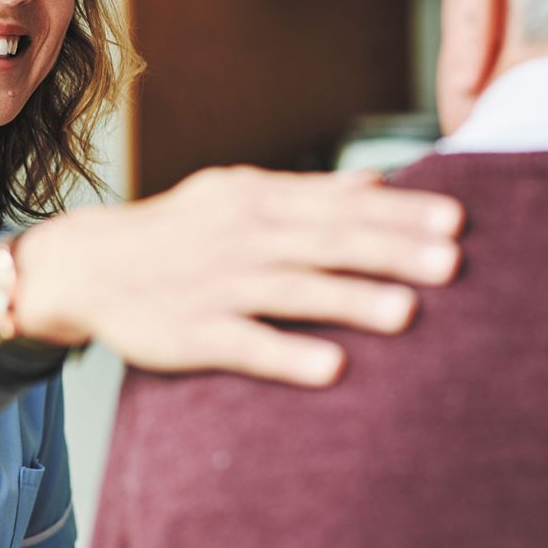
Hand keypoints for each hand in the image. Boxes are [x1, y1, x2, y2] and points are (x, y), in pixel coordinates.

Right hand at [12, 165, 462, 385]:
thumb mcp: (237, 193)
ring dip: (349, 299)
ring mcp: (215, 284)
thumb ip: (309, 190)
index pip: (337, 203)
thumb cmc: (179, 228)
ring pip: (291, 290)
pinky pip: (244, 342)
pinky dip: (286, 353)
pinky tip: (332, 367)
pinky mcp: (191, 332)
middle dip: (390, 250)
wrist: (91, 263)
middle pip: (324, 242)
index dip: (398, 213)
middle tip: (452, 262)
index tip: (455, 221)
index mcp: (256, 199)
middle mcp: (240, 237)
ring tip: (408, 311)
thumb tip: (378, 180)